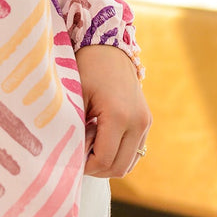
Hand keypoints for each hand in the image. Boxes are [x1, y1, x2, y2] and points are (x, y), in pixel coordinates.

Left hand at [75, 45, 151, 177]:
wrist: (109, 47)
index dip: (86, 166)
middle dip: (97, 169)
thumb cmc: (87, 68)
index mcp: (119, 116)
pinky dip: (118, 154)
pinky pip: (134, 151)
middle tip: (78, 156)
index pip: (104, 159)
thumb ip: (75, 128)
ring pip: (129, 163)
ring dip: (108, 163)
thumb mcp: (76, 96)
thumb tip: (71, 157)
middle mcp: (138, 122)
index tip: (70, 158)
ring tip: (88, 146)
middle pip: (119, 167)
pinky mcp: (146, 122)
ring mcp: (145, 123)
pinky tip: (100, 140)